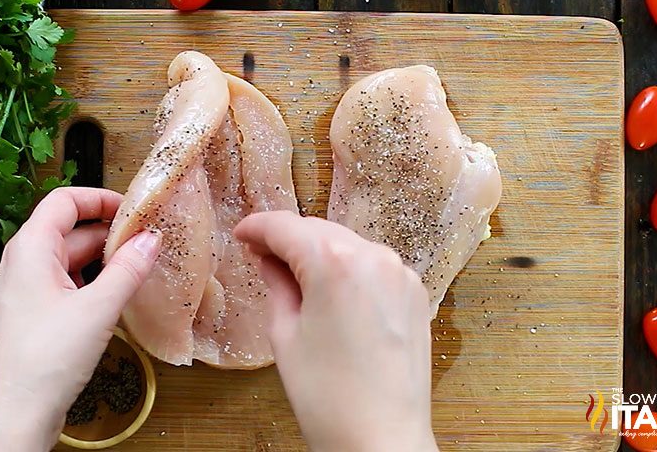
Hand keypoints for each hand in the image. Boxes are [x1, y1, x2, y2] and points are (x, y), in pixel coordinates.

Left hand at [0, 187, 160, 451]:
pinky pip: (61, 286)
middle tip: (146, 239)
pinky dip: (89, 283)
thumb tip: (152, 239)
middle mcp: (20, 265)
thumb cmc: (46, 359)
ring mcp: (22, 293)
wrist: (12, 416)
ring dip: (101, 260)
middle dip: (107, 232)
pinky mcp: (28, 318)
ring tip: (138, 266)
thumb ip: (128, 270)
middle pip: (67, 231)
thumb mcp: (98, 309)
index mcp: (29, 250)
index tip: (133, 207)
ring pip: (66, 261)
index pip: (63, 201)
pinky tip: (114, 296)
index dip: (99, 198)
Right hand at [234, 211, 437, 451]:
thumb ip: (277, 285)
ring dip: (321, 253)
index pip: (286, 226)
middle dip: (289, 239)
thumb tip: (269, 259)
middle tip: (261, 256)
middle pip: (320, 229)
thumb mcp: (285, 336)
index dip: (258, 227)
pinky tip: (333, 294)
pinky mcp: (415, 293)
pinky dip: (350, 270)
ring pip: (349, 245)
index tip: (241, 234)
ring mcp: (401, 273)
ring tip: (296, 279)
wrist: (383, 439)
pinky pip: (374, 267)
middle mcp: (374, 256)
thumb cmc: (327, 397)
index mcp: (335, 262)